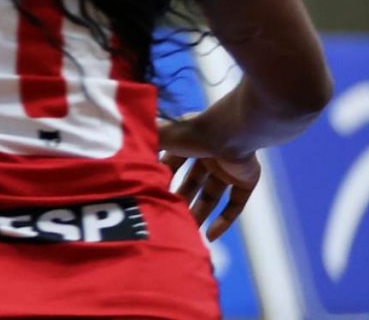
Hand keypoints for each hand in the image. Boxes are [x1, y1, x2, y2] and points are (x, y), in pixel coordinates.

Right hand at [158, 106, 260, 241]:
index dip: (164, 178)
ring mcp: (229, 168)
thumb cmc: (192, 133)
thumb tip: (122, 143)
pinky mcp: (246, 180)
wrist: (228, 134)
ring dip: (200, 213)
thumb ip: (146, 141)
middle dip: (180, 200)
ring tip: (185, 231)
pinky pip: (235, 204)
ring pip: (212, 195)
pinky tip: (211, 236)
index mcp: (191, 141)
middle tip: (167, 216)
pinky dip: (224, 221)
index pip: (174, 163)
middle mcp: (210, 153)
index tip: (152, 194)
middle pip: (193, 182)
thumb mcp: (163, 136)